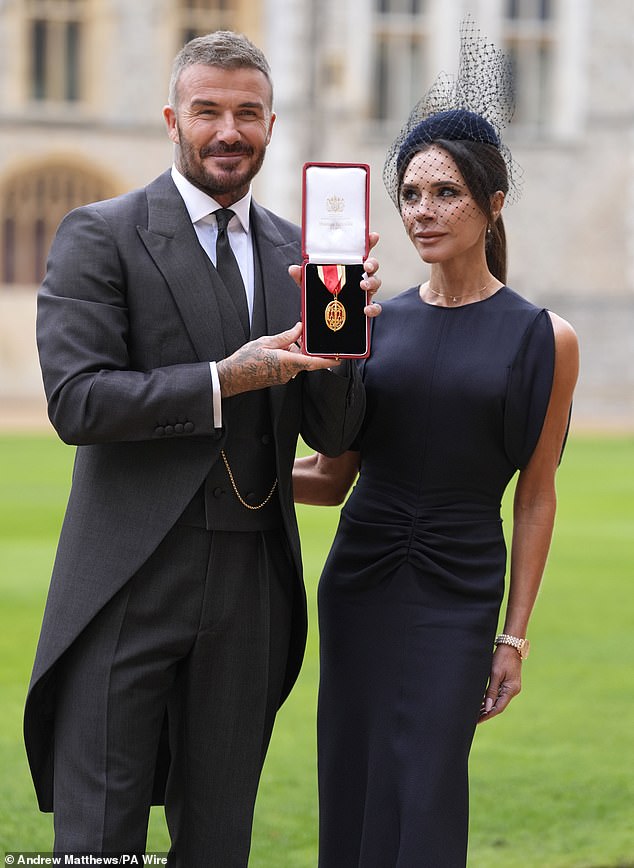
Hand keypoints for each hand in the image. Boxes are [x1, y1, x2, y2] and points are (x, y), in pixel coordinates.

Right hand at [216, 322, 336, 396]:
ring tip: (282, 342)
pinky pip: (290, 366)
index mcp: (287, 362)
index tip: (339, 358)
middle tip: (301, 336)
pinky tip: (278, 350)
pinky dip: (288, 357)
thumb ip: (286, 336)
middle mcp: (288, 372)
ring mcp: (284, 377)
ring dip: (294, 351)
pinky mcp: (279, 378)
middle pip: (306, 359)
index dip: (328, 361)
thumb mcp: (266, 342)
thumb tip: (299, 329)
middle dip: (305, 348)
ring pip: (297, 362)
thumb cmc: (245, 360)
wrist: (232, 376)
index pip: (314, 362)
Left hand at [288, 231, 381, 317]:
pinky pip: (375, 307)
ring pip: (376, 282)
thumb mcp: (311, 284)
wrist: (325, 318)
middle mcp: (359, 276)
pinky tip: (366, 309)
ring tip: (363, 285)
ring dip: (372, 282)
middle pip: (372, 265)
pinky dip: (373, 308)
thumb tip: (293, 269)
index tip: (373, 236)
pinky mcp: (366, 306)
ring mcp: (365, 291)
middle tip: (366, 266)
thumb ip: (303, 276)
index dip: (368, 242)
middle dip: (372, 263)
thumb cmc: (322, 294)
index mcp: (348, 266)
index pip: (360, 251)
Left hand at [477, 644, 521, 723]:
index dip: (488, 715)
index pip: (499, 708)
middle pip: (498, 706)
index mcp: (511, 690)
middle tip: (474, 719)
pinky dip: (490, 699)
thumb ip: (491, 691)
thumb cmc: (502, 657)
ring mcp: (511, 687)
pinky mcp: (508, 684)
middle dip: (486, 713)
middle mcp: (513, 691)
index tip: (478, 720)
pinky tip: (482, 703)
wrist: (511, 646)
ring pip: (498, 701)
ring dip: (488, 707)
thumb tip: (488, 707)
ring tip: (475, 713)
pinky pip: (499, 695)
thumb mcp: (495, 673)